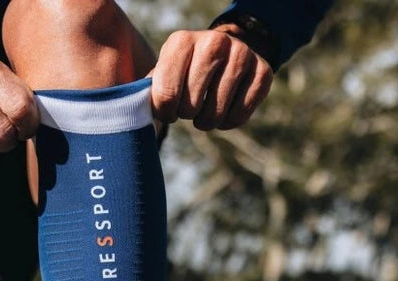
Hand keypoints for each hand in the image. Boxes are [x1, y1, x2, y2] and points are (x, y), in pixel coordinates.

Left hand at [151, 27, 272, 130]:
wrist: (226, 51)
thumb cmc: (184, 69)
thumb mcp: (163, 71)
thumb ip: (147, 91)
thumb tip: (134, 112)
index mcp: (181, 41)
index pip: (167, 95)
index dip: (165, 112)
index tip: (168, 110)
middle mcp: (213, 42)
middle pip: (191, 106)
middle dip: (186, 115)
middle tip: (189, 108)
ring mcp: (241, 54)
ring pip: (216, 114)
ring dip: (207, 121)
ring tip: (204, 111)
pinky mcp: (263, 71)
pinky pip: (240, 114)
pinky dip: (229, 121)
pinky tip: (224, 111)